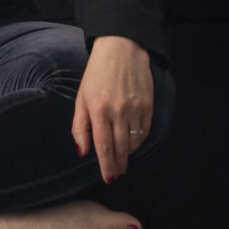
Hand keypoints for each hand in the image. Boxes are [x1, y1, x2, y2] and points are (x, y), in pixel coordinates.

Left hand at [71, 36, 152, 182]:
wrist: (121, 49)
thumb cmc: (96, 74)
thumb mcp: (82, 97)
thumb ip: (80, 126)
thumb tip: (82, 152)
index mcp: (98, 109)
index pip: (103, 147)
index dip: (107, 166)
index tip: (109, 179)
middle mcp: (118, 111)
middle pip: (120, 149)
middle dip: (118, 166)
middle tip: (116, 176)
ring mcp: (135, 109)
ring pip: (133, 143)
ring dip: (127, 154)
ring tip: (122, 159)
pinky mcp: (148, 105)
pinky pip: (144, 132)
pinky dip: (138, 141)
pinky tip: (131, 143)